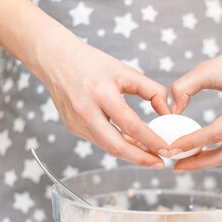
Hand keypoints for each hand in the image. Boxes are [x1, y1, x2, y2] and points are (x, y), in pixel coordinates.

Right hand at [40, 39, 170, 167]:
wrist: (55, 59)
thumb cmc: (92, 63)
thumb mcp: (126, 71)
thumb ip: (152, 91)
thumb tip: (167, 113)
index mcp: (101, 93)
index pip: (131, 125)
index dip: (151, 141)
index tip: (166, 149)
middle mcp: (86, 111)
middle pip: (116, 147)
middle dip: (141, 159)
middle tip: (160, 163)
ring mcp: (76, 122)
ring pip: (108, 147)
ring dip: (130, 153)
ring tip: (149, 152)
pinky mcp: (72, 127)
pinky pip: (100, 141)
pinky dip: (117, 144)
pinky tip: (130, 142)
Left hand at [169, 28, 221, 170]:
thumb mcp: (209, 68)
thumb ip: (185, 87)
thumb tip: (172, 111)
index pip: (217, 134)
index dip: (192, 143)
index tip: (172, 148)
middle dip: (199, 162)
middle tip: (176, 165)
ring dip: (208, 161)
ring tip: (184, 161)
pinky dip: (217, 152)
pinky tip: (199, 151)